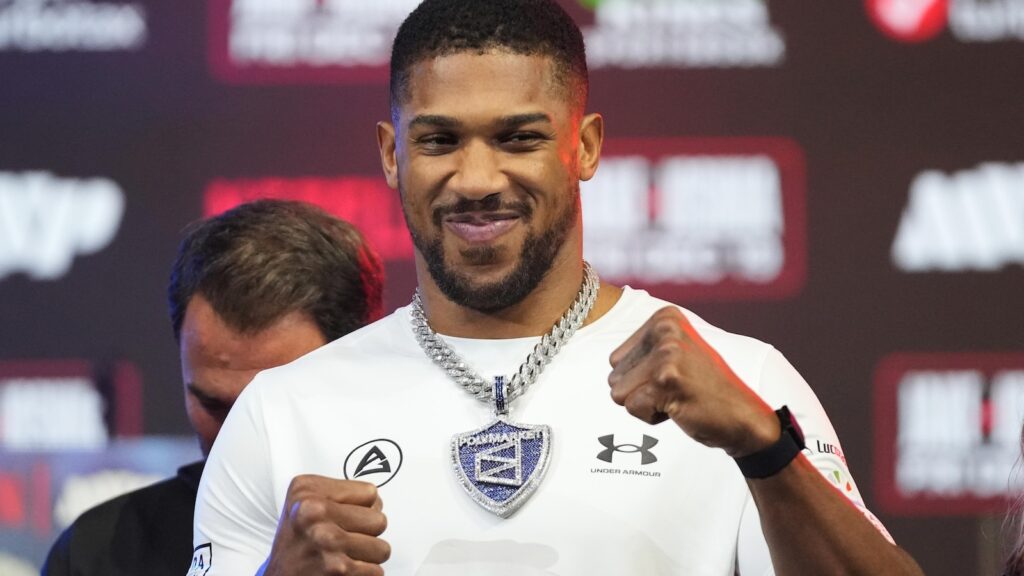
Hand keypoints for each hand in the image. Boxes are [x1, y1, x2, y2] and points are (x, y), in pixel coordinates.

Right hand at [262, 475, 389, 575]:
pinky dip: (364, 575)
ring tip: (344, 555)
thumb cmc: (296, 542)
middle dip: (367, 534)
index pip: (371, 494)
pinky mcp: (338, 569)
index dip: (362, 509)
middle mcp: (314, 514)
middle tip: (344, 540)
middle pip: (379, 521)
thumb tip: (377, 500)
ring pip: (382, 549)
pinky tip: (344, 571)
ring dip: (367, 557)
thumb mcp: (304, 502)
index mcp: (307, 491)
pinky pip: (376, 571)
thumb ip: (339, 494)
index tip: (343, 517)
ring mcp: (327, 541)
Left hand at [608, 306, 778, 457]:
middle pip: (614, 375)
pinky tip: (680, 407)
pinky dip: (652, 417)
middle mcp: (665, 329)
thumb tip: (610, 360)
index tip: (674, 377)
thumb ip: (643, 350)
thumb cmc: (704, 390)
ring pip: (618, 392)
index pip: (616, 359)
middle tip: (677, 390)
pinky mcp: (666, 379)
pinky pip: (632, 408)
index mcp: (665, 318)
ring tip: (677, 397)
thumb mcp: (676, 354)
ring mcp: (666, 353)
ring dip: (645, 404)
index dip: (640, 378)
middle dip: (640, 392)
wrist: (744, 419)